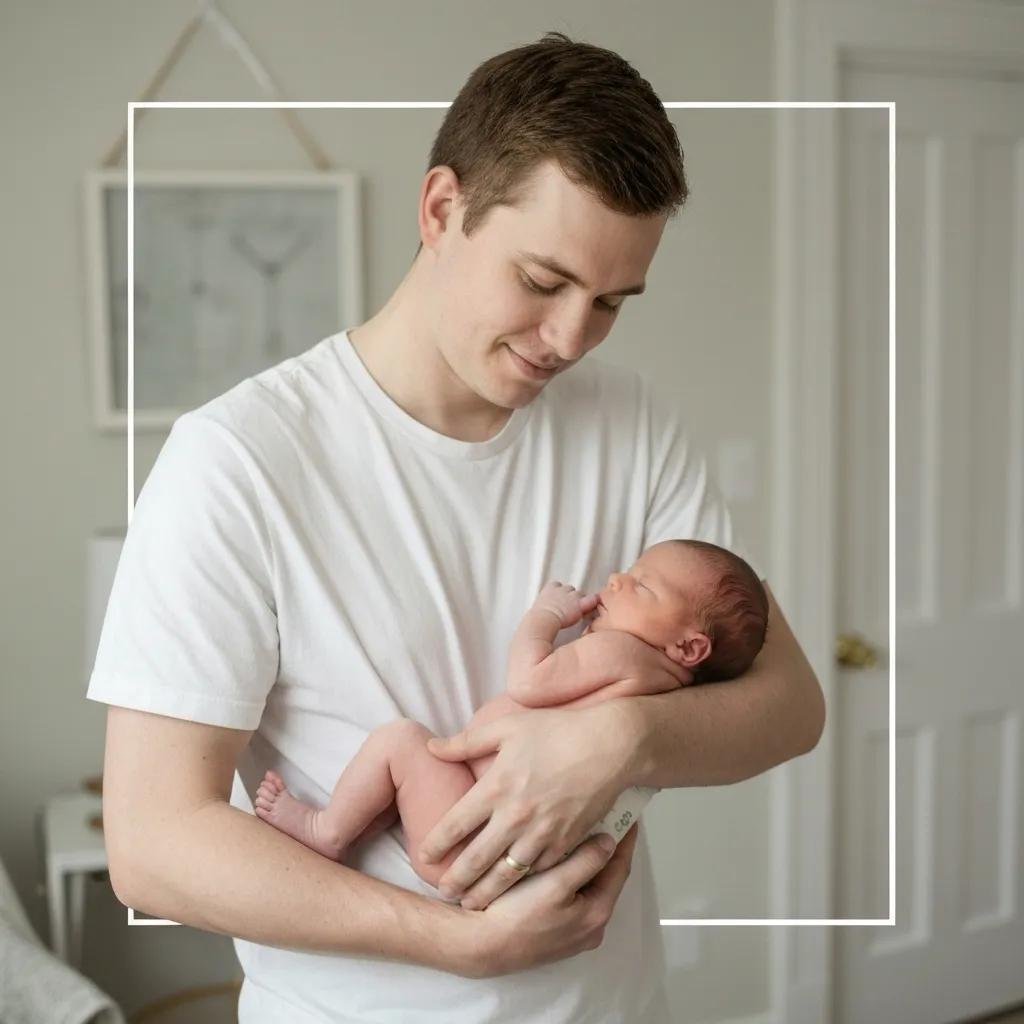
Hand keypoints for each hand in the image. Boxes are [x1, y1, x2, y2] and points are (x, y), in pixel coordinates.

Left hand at [421, 702, 638, 908]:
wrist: (610, 746)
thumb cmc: (558, 730)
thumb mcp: (507, 726)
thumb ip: (466, 741)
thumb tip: (432, 747)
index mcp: (496, 787)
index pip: (455, 825)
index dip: (435, 845)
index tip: (423, 857)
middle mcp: (515, 816)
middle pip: (476, 859)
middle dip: (455, 880)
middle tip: (442, 891)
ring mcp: (542, 833)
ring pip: (506, 874)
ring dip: (485, 893)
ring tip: (470, 904)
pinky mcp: (566, 842)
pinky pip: (539, 870)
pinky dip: (524, 884)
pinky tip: (514, 891)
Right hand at [452, 825, 639, 977]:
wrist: (481, 944)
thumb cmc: (517, 916)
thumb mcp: (556, 884)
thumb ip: (587, 860)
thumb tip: (609, 841)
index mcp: (597, 914)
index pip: (620, 867)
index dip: (624, 839)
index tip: (628, 815)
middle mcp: (590, 926)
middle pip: (605, 878)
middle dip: (605, 849)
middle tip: (603, 819)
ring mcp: (573, 931)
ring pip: (587, 886)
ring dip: (585, 861)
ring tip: (581, 833)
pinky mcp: (555, 931)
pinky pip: (571, 896)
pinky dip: (570, 875)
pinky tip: (558, 859)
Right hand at [532, 581, 598, 627]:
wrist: (543, 619)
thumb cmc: (538, 617)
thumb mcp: (536, 609)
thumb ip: (541, 607)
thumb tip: (536, 616)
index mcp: (549, 588)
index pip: (557, 585)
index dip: (559, 593)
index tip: (558, 600)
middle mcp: (562, 589)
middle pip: (570, 589)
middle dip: (570, 597)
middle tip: (568, 608)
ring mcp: (571, 596)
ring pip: (580, 594)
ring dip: (579, 601)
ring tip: (577, 611)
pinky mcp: (580, 604)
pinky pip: (591, 599)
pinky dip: (592, 602)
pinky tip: (592, 606)